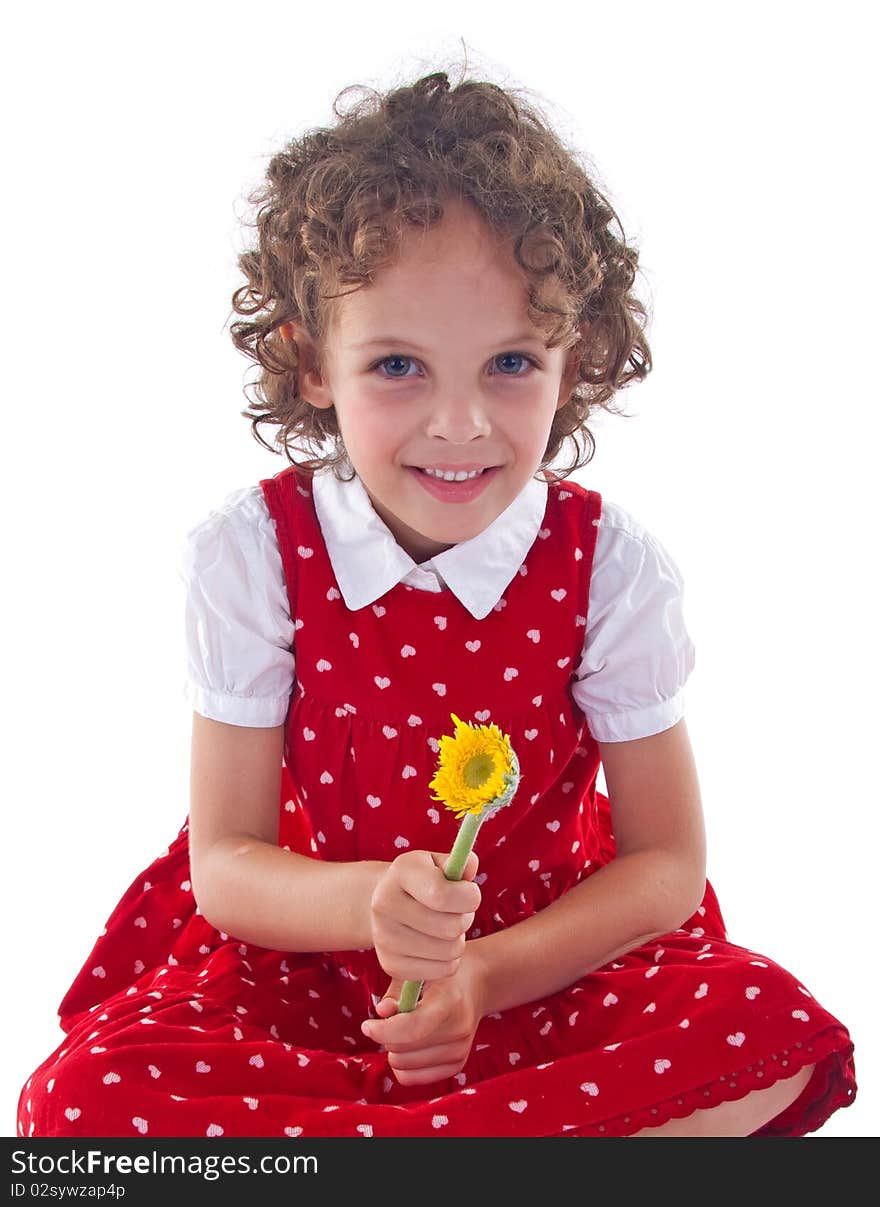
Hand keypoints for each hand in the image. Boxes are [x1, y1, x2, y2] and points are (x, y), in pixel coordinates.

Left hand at [361, 945, 488, 1085]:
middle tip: (392, 1020)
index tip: (367, 1025)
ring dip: (395, 1051)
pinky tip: (410, 1046)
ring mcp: (461, 1049)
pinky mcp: (458, 1064)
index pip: (412, 1028)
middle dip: (387, 1037)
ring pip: (404, 1067)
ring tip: (404, 1031)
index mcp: (449, 999)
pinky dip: (403, 1065)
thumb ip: (397, 992)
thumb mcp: (418, 972)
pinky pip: (413, 1078)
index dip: (384, 1031)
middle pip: (404, 1051)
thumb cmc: (438, 976)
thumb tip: (382, 1012)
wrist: (474, 984)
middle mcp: (459, 1028)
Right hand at [369, 849, 480, 983]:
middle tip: (458, 911)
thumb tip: (470, 866)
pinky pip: (442, 970)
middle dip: (465, 918)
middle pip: (449, 927)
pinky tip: (438, 945)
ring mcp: (384, 938)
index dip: (469, 897)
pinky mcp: (390, 965)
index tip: (471, 893)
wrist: (387, 902)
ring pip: (449, 952)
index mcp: (399, 873)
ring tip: (447, 926)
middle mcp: (384, 905)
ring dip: (458, 940)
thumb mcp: (438, 863)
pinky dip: (449, 960)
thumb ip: (458, 863)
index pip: (442, 895)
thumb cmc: (422, 880)